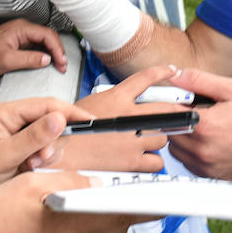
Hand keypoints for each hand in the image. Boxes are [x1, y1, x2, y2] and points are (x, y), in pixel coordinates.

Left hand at [0, 19, 67, 75]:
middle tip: (62, 66)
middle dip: (58, 51)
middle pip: (48, 36)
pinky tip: (49, 62)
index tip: (61, 61)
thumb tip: (47, 59)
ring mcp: (23, 34)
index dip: (57, 48)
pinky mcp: (21, 41)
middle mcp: (24, 28)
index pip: (47, 34)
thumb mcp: (7, 60)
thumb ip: (29, 59)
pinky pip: (38, 45)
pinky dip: (46, 53)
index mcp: (21, 28)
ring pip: (45, 41)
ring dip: (53, 52)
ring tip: (58, 65)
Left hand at [0, 96, 91, 186]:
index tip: (89, 121)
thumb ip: (32, 137)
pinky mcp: (24, 143)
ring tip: (30, 165)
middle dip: (53, 141)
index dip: (70, 112)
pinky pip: (44, 146)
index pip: (47, 105)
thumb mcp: (4, 155)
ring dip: (47, 152)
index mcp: (8, 112)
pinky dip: (43, 157)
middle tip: (40, 159)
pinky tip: (29, 166)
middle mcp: (16, 118)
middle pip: (52, 120)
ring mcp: (20, 130)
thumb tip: (59, 119)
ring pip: (51, 135)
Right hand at [0, 170, 147, 232]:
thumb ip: (71, 181)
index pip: (117, 216)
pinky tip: (91, 212)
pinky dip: (95, 227)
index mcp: (67, 226)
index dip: (141, 205)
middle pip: (114, 229)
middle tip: (144, 191)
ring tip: (120, 197)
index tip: (158, 196)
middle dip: (131, 209)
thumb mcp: (33, 182)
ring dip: (113, 218)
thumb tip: (99, 181)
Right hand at [61, 65, 182, 173]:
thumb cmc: (67, 132)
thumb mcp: (87, 105)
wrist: (59, 155)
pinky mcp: (132, 161)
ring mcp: (133, 140)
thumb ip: (111, 103)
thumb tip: (126, 103)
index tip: (172, 70)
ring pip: (163, 137)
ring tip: (143, 141)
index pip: (145, 79)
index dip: (162, 72)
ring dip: (157, 139)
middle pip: (166, 110)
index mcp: (116, 99)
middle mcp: (128, 117)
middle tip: (173, 117)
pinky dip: (152, 162)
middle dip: (172, 114)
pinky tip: (142, 160)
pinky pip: (157, 161)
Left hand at [165, 67, 231, 183]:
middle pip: (169, 131)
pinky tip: (210, 141)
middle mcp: (203, 150)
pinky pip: (189, 163)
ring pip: (176, 149)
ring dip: (182, 136)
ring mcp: (207, 166)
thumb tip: (177, 75)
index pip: (168, 113)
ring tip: (204, 127)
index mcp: (205, 125)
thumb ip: (201, 81)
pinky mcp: (212, 177)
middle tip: (195, 111)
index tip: (177, 99)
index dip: (170, 102)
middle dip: (177, 119)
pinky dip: (192, 152)